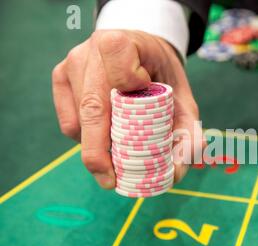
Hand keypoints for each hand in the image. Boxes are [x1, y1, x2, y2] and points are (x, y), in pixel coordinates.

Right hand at [52, 30, 202, 188]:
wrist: (145, 53)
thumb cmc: (163, 78)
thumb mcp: (183, 99)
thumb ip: (189, 133)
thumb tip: (175, 173)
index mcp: (123, 44)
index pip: (121, 70)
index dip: (130, 88)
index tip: (146, 92)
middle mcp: (91, 52)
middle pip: (92, 107)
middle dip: (99, 151)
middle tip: (111, 180)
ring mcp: (71, 64)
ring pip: (77, 120)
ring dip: (95, 146)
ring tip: (116, 153)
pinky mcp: (60, 78)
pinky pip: (68, 122)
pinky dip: (84, 139)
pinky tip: (103, 138)